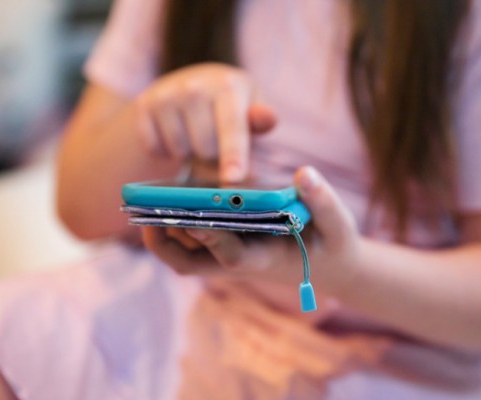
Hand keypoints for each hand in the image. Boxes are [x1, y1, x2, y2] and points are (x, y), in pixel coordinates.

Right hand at [134, 63, 276, 181]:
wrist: (186, 84)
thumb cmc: (228, 104)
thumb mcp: (250, 106)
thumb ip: (260, 121)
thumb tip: (265, 124)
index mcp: (228, 86)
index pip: (233, 128)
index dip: (234, 155)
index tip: (234, 178)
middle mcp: (194, 86)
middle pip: (206, 150)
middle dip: (213, 156)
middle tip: (214, 139)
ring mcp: (166, 95)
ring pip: (181, 152)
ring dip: (189, 153)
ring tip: (194, 134)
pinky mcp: (144, 106)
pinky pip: (157, 149)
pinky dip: (166, 150)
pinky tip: (174, 132)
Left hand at [142, 167, 361, 289]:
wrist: (330, 266)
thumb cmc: (333, 244)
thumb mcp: (338, 224)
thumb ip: (323, 200)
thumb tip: (304, 173)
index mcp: (265, 259)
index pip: (230, 255)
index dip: (208, 239)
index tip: (187, 218)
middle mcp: (240, 264)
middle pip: (192, 262)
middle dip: (167, 241)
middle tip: (143, 211)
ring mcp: (229, 259)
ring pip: (185, 257)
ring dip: (162, 236)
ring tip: (142, 205)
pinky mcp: (225, 250)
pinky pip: (189, 247)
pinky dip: (172, 231)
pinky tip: (163, 202)